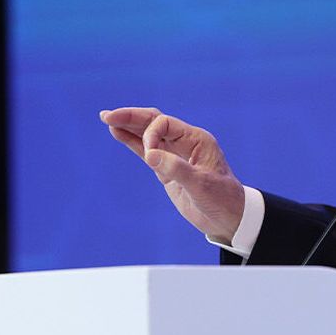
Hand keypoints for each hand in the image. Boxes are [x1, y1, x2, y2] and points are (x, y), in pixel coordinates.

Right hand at [100, 107, 245, 241]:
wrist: (229, 219)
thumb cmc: (222, 199)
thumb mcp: (202, 185)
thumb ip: (177, 169)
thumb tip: (150, 155)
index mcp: (197, 139)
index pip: (164, 123)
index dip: (150, 135)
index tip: (150, 158)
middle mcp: (185, 142)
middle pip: (153, 121)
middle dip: (131, 117)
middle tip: (107, 116)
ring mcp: (175, 154)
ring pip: (148, 134)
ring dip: (128, 126)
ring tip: (107, 118)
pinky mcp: (167, 168)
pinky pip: (146, 150)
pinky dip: (132, 142)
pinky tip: (118, 134)